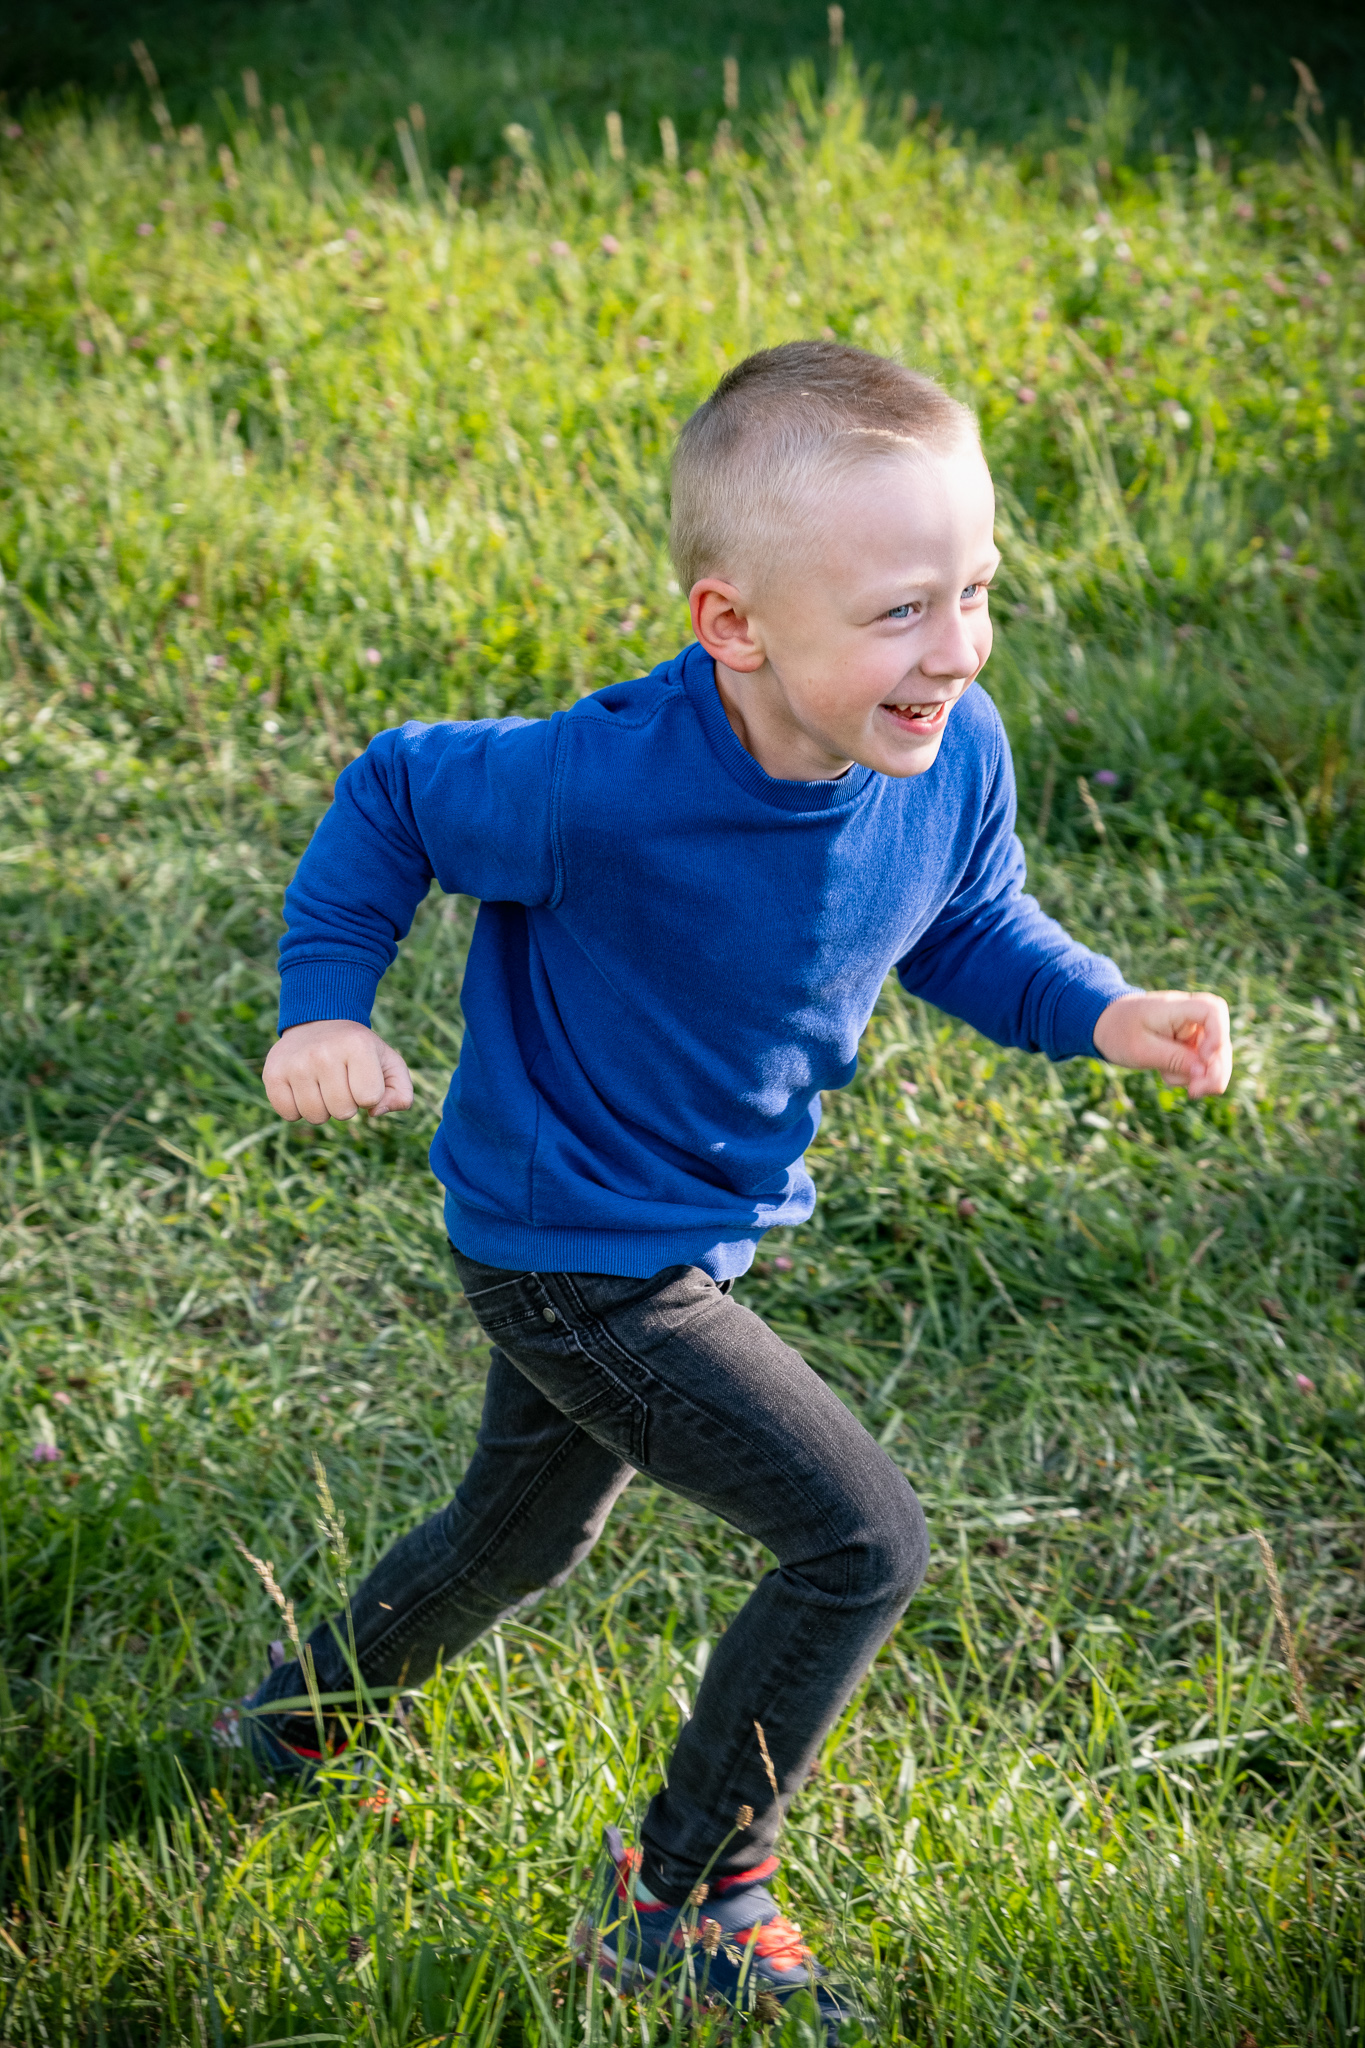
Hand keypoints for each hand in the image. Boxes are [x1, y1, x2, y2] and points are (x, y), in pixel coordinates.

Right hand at [262, 1019, 413, 1123]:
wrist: (319, 1023)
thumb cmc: (360, 1050)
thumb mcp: (390, 1063)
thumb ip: (401, 1093)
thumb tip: (375, 1112)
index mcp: (357, 1046)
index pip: (369, 1098)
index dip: (370, 1094)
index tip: (363, 1076)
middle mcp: (323, 1053)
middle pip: (343, 1112)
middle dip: (347, 1104)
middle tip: (341, 1081)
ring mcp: (294, 1063)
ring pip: (315, 1117)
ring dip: (323, 1108)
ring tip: (323, 1084)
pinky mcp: (272, 1073)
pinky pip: (288, 1115)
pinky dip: (297, 1109)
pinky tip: (303, 1088)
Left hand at [1092, 990, 1231, 1100]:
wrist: (1105, 1025)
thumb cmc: (1118, 1032)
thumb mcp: (1141, 1050)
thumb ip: (1174, 1059)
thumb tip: (1204, 1073)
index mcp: (1176, 1007)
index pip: (1213, 1010)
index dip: (1218, 1035)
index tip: (1203, 1058)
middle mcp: (1190, 1016)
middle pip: (1221, 1040)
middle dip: (1215, 1070)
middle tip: (1195, 1092)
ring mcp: (1192, 1031)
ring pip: (1215, 1057)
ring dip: (1199, 1076)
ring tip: (1167, 1078)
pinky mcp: (1190, 1044)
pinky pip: (1201, 1064)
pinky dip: (1189, 1075)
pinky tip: (1166, 1073)